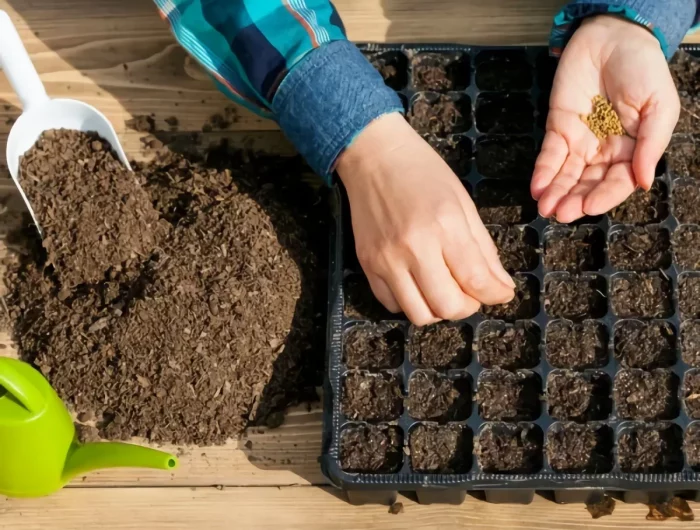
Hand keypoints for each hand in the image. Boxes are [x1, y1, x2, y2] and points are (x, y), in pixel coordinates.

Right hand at [336, 113, 514, 325]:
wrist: (374, 157)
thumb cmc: (422, 172)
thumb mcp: (463, 202)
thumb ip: (483, 248)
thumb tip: (500, 286)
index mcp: (444, 226)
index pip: (476, 281)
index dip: (495, 295)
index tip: (501, 293)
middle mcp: (413, 248)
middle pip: (447, 307)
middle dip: (468, 307)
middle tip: (471, 293)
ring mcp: (386, 260)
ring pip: (419, 314)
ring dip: (438, 310)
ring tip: (443, 289)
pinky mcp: (366, 265)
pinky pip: (391, 305)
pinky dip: (410, 303)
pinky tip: (418, 284)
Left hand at [531, 15, 679, 221]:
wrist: (613, 37)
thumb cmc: (643, 69)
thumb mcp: (659, 106)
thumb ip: (651, 145)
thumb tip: (643, 182)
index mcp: (633, 150)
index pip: (618, 181)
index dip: (604, 196)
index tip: (589, 207)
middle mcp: (605, 151)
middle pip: (588, 183)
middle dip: (574, 200)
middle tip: (561, 213)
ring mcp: (580, 141)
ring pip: (567, 174)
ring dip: (556, 192)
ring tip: (546, 207)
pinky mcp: (558, 128)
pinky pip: (549, 155)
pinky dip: (542, 172)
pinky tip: (537, 187)